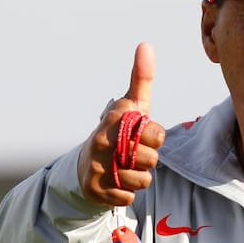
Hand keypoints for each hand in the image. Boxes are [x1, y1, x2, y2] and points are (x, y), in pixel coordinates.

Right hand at [78, 42, 165, 206]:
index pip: (157, 134)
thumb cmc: (118, 132)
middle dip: (148, 160)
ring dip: (139, 178)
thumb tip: (146, 44)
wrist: (86, 165)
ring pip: (143, 180)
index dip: (156, 138)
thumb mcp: (131, 106)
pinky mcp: (94, 190)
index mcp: (116, 119)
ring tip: (125, 168)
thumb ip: (141, 79)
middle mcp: (103, 141)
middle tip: (133, 154)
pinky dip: (127, 193)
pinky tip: (116, 183)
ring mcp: (97, 166)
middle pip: (152, 159)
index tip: (143, 135)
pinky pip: (129, 197)